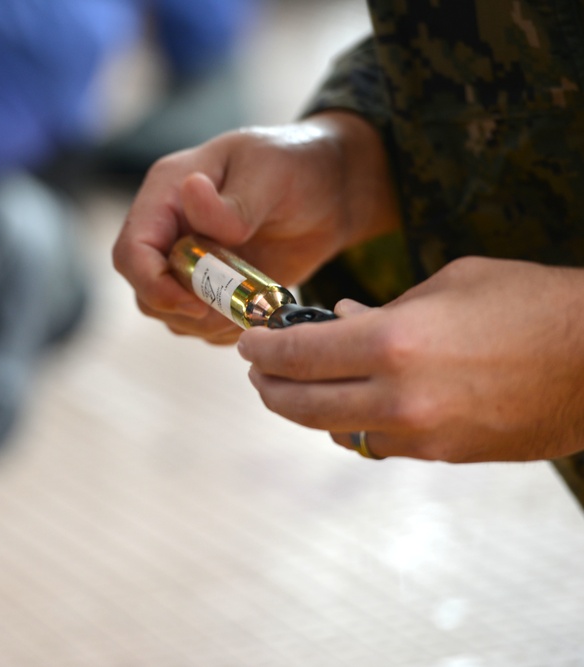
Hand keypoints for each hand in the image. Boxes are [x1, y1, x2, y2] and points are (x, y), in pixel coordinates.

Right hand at [112, 111, 398, 344]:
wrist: (332, 190)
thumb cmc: (298, 164)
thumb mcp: (270, 173)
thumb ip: (233, 201)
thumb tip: (191, 196)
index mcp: (167, 193)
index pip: (132, 250)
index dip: (153, 284)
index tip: (195, 303)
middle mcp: (168, 230)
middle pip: (144, 290)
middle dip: (184, 309)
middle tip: (233, 308)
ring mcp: (188, 261)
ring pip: (168, 313)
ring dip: (206, 323)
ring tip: (252, 306)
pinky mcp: (210, 287)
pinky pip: (199, 325)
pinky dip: (224, 329)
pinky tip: (256, 311)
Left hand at [238, 257, 583, 462]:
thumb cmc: (529, 303)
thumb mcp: (447, 283)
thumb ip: (382, 307)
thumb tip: (340, 316)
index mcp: (392, 342)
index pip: (297, 354)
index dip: (261, 349)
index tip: (246, 344)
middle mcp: (398, 397)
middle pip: (301, 405)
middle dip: (268, 387)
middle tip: (257, 371)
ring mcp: (422, 434)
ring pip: (336, 432)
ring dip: (307, 410)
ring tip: (298, 387)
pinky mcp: (445, 455)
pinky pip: (379, 445)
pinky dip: (355, 424)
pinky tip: (354, 403)